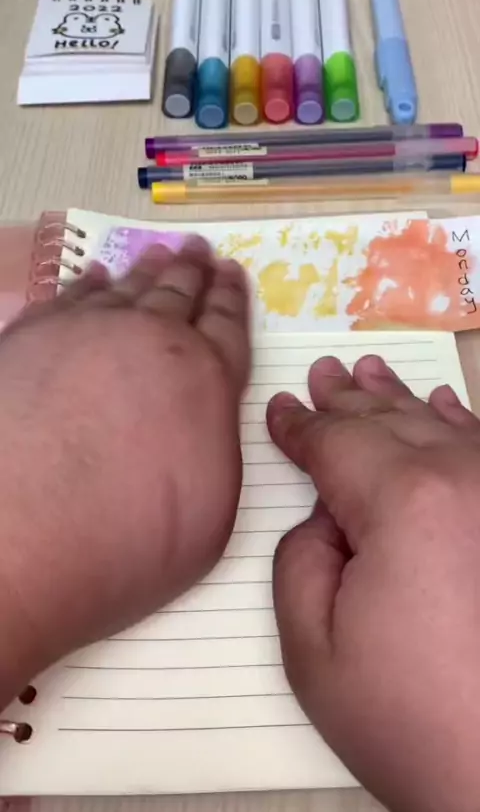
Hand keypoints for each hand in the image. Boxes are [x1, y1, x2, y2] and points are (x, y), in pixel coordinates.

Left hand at [0, 239, 249, 702]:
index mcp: (204, 380)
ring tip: (159, 254)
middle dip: (193, 271)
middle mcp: (149, 342)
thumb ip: (216, 450)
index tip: (232, 273)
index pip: (227, 326)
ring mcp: (85, 333)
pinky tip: (95, 279)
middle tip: (198, 250)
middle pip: (178, 294)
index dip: (232, 298)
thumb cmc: (123, 545)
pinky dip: (88, 285)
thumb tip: (204, 420)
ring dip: (147, 271)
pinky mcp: (30, 339)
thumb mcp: (210, 515)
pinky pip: (70, 298)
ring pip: (126, 289)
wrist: (16, 542)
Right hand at [267, 356, 479, 811]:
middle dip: (347, 399)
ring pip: (438, 425)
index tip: (279, 410)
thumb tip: (325, 515)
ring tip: (368, 370)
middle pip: (387, 422)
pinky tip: (439, 404)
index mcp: (403, 501)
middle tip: (322, 373)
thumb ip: (301, 556)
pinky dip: (458, 421)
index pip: (336, 443)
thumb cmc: (407, 716)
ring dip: (397, 397)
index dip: (301, 426)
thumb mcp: (312, 646)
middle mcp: (462, 480)